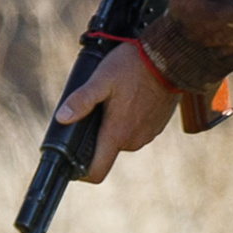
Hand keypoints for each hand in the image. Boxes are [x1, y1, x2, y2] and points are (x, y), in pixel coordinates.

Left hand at [53, 41, 179, 183]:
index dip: (81, 173)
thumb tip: (62, 117)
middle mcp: (133, 140)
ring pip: (122, 138)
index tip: (73, 160)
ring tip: (115, 99)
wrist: (170, 59)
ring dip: (115, 124)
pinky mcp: (157, 126)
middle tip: (96, 108)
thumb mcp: (102, 79)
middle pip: (107, 149)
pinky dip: (130, 119)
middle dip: (98, 133)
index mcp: (117, 134)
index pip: (96, 171)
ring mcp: (147, 135)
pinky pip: (137, 130)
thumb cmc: (134, 67)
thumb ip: (81, 100)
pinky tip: (130, 98)